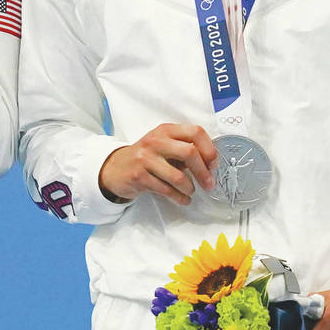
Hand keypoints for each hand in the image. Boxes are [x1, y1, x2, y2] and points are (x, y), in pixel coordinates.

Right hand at [98, 123, 216, 206]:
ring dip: (190, 188)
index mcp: (166, 130)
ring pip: (178, 176)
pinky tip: (182, 199)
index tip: (213, 163)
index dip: (209, 149)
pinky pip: (166, 190)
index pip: (195, 132)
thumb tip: (210, 163)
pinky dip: (179, 197)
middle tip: (209, 183)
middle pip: (190, 153)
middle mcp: (156, 141)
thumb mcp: (164, 145)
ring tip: (191, 191)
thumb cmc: (147, 157)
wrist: (116, 168)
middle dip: (203, 172)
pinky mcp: (139, 176)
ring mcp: (146, 159)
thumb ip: (184, 148)